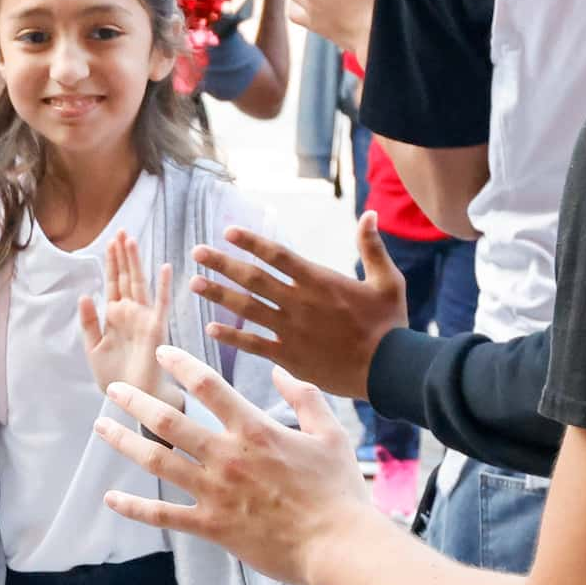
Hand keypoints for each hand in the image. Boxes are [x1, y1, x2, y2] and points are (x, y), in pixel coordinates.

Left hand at [76, 232, 174, 399]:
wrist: (131, 397)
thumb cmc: (114, 376)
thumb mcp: (93, 348)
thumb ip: (89, 322)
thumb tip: (85, 295)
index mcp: (115, 316)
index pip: (113, 283)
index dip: (112, 263)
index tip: (110, 241)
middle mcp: (130, 313)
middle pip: (126, 278)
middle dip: (123, 256)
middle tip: (121, 231)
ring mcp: (144, 319)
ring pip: (140, 285)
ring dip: (136, 263)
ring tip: (132, 241)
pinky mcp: (156, 329)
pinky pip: (160, 304)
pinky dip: (163, 286)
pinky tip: (165, 268)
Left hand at [93, 351, 375, 584]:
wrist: (338, 545)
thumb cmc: (338, 491)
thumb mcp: (330, 433)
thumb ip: (305, 397)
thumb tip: (281, 371)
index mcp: (254, 430)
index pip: (208, 386)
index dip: (180, 365)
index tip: (161, 353)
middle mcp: (227, 456)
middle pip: (168, 420)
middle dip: (135, 400)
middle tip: (113, 387)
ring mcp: (215, 492)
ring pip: (157, 461)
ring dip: (124, 441)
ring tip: (101, 426)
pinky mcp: (211, 526)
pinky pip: (164, 515)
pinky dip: (134, 507)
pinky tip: (111, 498)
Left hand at [190, 215, 406, 402]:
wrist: (390, 370)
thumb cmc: (391, 324)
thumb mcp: (388, 281)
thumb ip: (373, 248)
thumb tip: (370, 214)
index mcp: (320, 281)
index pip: (278, 255)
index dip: (251, 242)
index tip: (227, 232)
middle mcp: (300, 303)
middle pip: (253, 279)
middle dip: (223, 264)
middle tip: (197, 252)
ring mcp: (292, 331)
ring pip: (247, 309)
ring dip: (218, 295)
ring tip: (194, 283)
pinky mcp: (290, 357)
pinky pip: (254, 345)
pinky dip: (232, 337)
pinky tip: (210, 328)